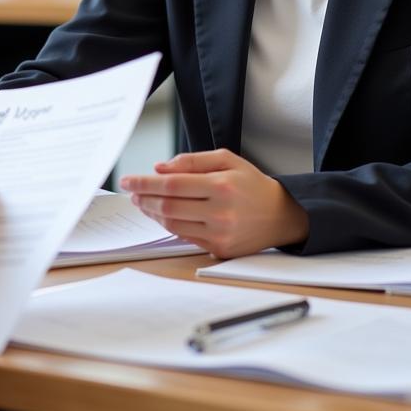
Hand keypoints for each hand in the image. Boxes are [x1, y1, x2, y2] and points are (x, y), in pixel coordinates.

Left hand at [119, 149, 308, 258]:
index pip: (172, 184)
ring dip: (152, 213)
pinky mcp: (220, 250)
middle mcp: (220, 212)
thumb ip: (191, 161)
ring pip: (172, 224)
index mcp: (221, 186)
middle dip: (144, 198)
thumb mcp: (226, 160)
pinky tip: (161, 214)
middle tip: (132, 192)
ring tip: (143, 202)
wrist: (282, 215)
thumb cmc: (252, 184)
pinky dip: (168, 225)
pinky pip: (185, 237)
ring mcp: (220, 234)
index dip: (145, 183)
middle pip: (167, 207)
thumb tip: (159, 168)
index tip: (127, 180)